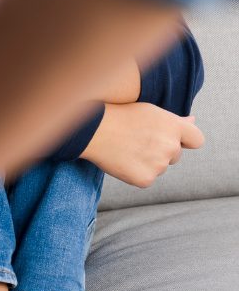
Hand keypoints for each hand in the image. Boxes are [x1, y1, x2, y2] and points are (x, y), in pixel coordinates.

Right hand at [81, 102, 204, 187]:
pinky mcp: (145, 179)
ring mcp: (158, 164)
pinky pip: (147, 177)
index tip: (172, 138)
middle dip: (162, 150)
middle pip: (175, 155)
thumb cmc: (119, 115)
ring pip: (160, 167)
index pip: (197, 140)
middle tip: (137, 140)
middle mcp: (170, 146)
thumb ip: (174, 120)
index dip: (185, 140)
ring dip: (148, 161)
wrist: (92, 130)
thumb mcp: (148, 111)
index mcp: (173, 127)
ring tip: (126, 147)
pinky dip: (136, 171)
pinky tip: (123, 159)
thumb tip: (193, 120)